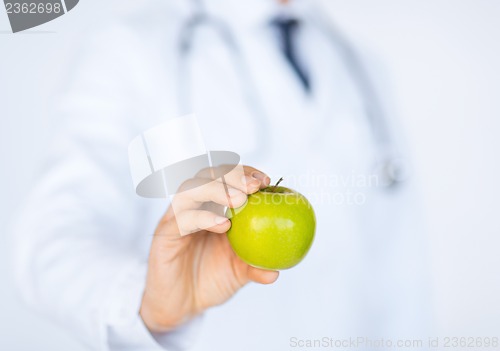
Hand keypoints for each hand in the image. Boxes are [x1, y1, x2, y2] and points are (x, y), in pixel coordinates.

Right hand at [139, 165, 278, 332]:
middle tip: (254, 187)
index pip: (227, 177)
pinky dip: (203, 217)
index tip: (266, 181)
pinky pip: (182, 218)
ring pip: (191, 188)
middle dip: (233, 175)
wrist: (181, 303)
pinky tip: (223, 225)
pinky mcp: (165, 233)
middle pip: (209, 174)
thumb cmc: (210, 280)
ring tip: (240, 200)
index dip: (245, 173)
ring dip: (216, 189)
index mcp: (213, 206)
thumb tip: (277, 272)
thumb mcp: (239, 273)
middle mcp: (194, 206)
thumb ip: (255, 267)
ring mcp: (177, 217)